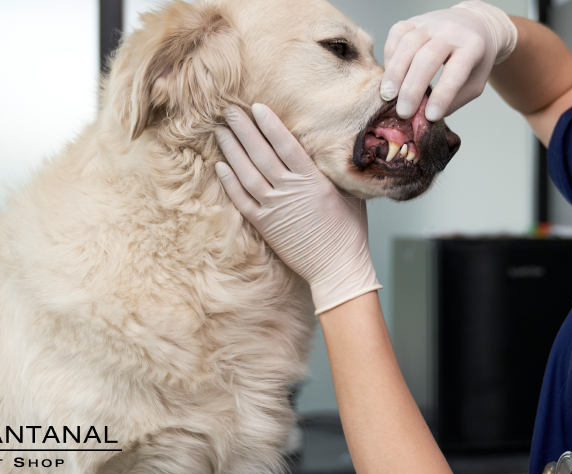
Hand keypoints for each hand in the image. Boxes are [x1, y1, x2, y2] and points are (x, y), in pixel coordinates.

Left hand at [214, 104, 380, 314]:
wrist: (338, 267)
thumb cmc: (349, 232)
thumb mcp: (350, 193)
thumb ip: (335, 171)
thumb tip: (329, 148)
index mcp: (313, 181)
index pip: (286, 145)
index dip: (270, 125)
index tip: (256, 107)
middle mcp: (290, 191)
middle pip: (261, 154)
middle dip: (244, 130)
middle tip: (229, 111)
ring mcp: (274, 208)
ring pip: (247, 174)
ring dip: (232, 151)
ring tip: (221, 132)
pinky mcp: (265, 225)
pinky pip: (242, 200)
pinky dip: (230, 183)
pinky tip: (221, 166)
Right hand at [381, 0, 516, 121]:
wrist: (474, 25)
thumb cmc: (473, 61)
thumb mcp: (474, 84)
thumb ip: (452, 100)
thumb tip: (424, 118)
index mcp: (472, 47)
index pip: (456, 72)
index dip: (442, 96)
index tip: (431, 117)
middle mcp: (451, 31)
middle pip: (427, 58)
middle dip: (412, 88)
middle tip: (403, 112)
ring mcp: (431, 22)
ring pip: (408, 44)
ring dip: (395, 72)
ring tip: (388, 95)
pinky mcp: (414, 20)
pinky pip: (397, 34)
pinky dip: (390, 56)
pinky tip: (389, 75)